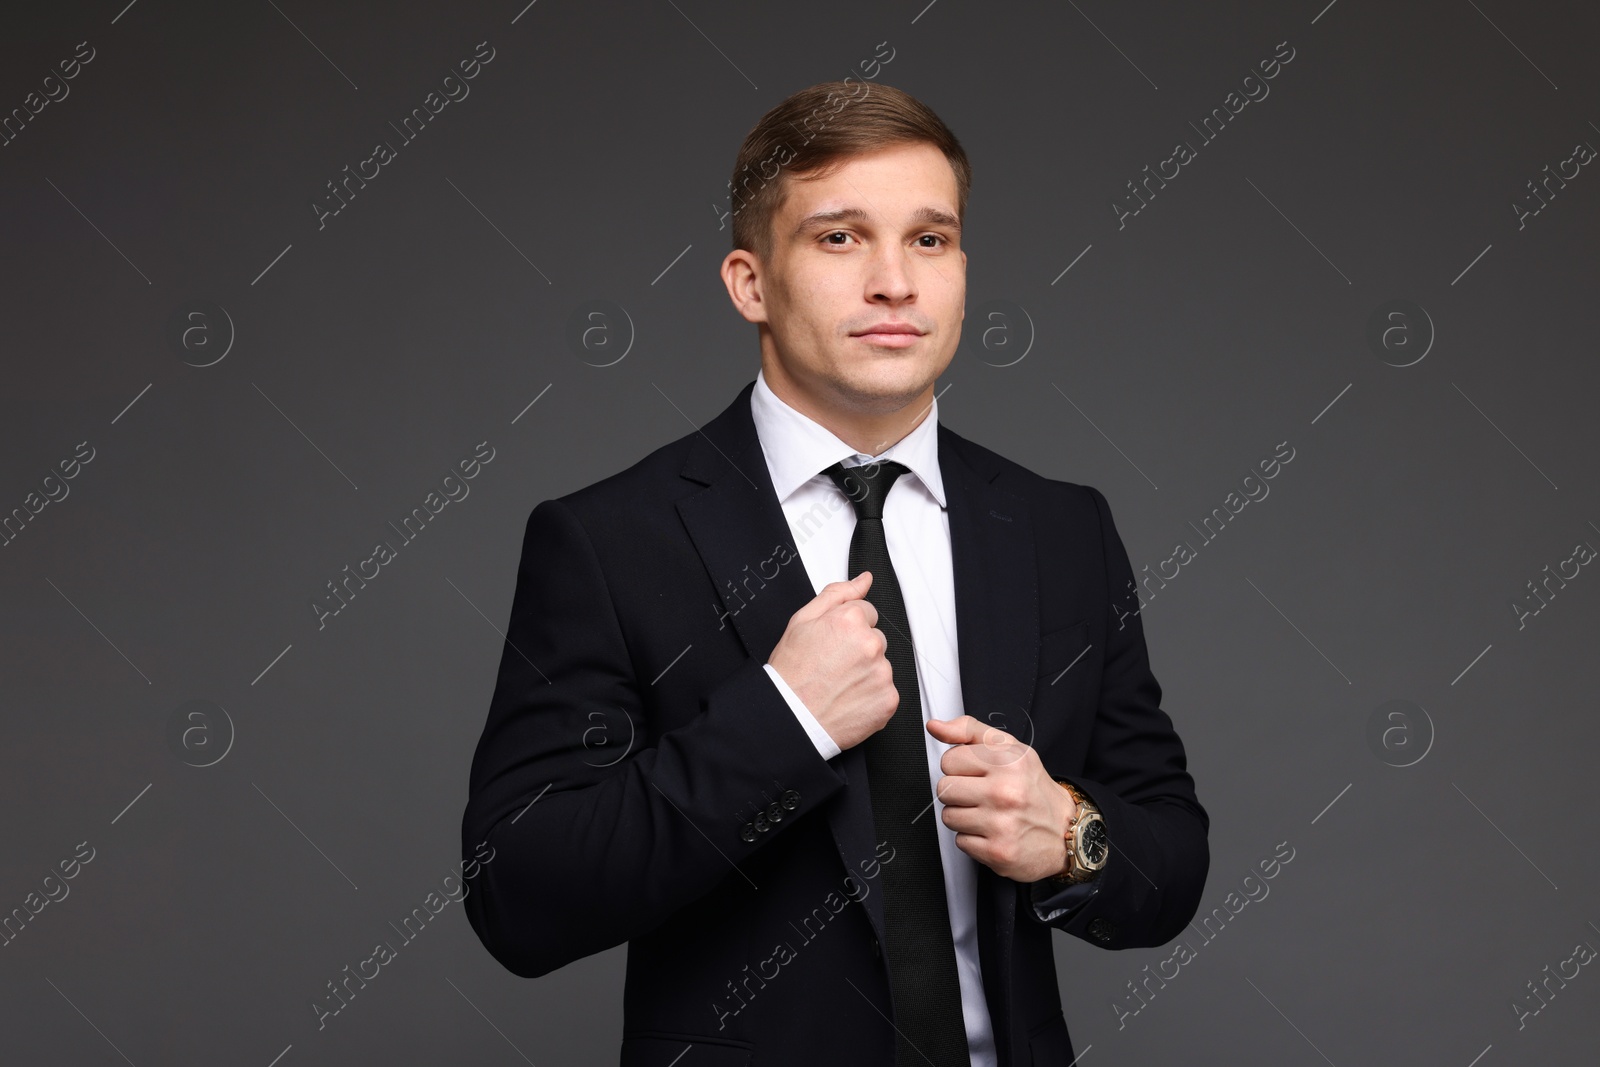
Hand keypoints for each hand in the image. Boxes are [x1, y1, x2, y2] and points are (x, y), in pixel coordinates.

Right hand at [767, 571, 899, 751]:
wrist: (791, 718)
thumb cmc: (792, 673)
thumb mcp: (802, 621)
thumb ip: (837, 594)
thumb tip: (864, 580)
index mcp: (851, 621)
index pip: (866, 613)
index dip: (846, 628)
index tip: (832, 644)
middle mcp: (871, 645)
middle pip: (876, 638)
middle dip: (859, 649)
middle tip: (833, 665)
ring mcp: (882, 674)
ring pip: (881, 665)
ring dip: (866, 672)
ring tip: (838, 684)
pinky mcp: (888, 699)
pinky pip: (886, 690)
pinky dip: (871, 695)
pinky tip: (848, 698)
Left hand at [926, 715, 1074, 882]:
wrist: (1066, 831)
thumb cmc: (1033, 788)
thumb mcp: (1010, 748)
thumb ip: (969, 731)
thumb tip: (935, 727)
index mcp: (1008, 762)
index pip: (950, 760)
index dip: (961, 767)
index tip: (978, 774)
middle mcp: (1005, 792)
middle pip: (944, 789)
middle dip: (959, 793)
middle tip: (982, 795)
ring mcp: (1001, 824)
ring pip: (949, 816)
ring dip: (963, 817)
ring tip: (988, 814)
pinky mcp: (997, 851)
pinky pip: (960, 841)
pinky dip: (973, 839)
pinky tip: (993, 832)